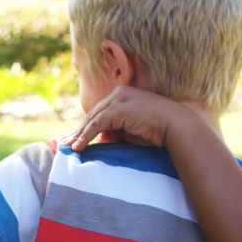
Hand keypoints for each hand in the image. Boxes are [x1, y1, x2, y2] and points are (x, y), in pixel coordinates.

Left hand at [62, 86, 185, 150]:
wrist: (176, 126)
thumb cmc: (158, 131)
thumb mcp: (131, 131)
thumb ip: (115, 132)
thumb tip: (100, 140)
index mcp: (122, 96)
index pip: (100, 112)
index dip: (86, 126)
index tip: (76, 139)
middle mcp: (118, 94)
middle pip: (93, 114)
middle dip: (78, 130)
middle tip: (65, 143)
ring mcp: (118, 99)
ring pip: (92, 119)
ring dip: (79, 135)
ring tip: (69, 148)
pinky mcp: (118, 109)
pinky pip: (97, 124)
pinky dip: (86, 136)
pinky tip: (79, 147)